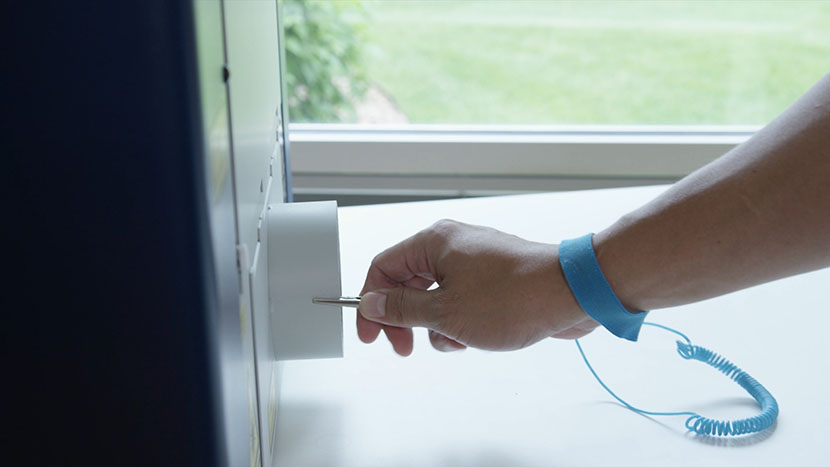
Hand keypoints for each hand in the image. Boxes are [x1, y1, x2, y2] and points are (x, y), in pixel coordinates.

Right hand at [357, 219, 598, 355]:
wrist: (572, 293)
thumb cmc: (515, 296)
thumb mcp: (446, 312)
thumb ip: (404, 309)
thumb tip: (373, 303)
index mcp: (434, 243)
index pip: (383, 267)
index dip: (370, 302)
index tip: (370, 334)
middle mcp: (452, 246)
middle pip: (407, 282)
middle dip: (404, 319)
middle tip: (403, 347)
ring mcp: (474, 262)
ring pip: (435, 296)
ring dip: (436, 325)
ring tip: (456, 340)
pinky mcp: (493, 279)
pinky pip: (461, 301)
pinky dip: (460, 322)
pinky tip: (474, 338)